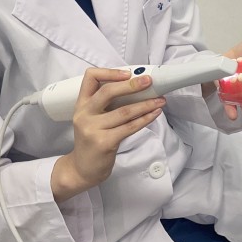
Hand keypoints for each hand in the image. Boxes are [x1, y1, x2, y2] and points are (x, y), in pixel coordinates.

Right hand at [51, 68, 164, 202]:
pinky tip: (155, 114)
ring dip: (146, 104)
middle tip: (149, 81)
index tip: (127, 73)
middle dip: (131, 85)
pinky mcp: (104, 142)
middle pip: (107, 92)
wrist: (82, 169)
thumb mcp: (92, 118)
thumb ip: (106, 104)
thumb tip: (136, 88)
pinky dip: (145, 119)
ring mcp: (93, 129)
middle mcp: (84, 114)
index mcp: (81, 104)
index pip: (90, 78)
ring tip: (160, 100)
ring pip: (124, 111)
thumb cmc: (92, 140)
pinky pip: (130, 127)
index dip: (109, 72)